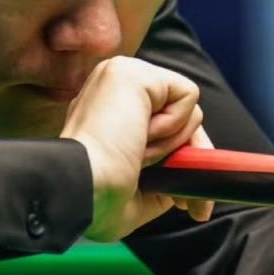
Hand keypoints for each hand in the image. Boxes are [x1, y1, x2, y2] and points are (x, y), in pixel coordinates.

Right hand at [60, 56, 211, 240]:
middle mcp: (111, 86)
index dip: (178, 156)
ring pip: (186, 108)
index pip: (161, 121)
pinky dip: (175, 126)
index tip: (183, 200)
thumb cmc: (97, 199)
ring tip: (135, 155)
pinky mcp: (133, 74)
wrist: (81, 191)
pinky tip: (140, 137)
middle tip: (185, 199)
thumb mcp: (136, 190)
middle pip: (180, 113)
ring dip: (172, 145)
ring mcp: (121, 74)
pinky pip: (187, 96)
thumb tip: (189, 182)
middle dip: (192, 155)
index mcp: (106, 109)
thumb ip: (162, 175)